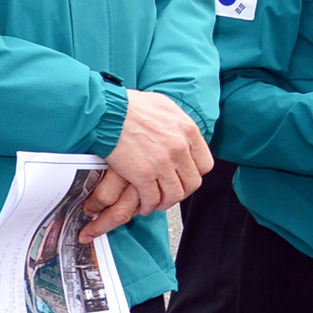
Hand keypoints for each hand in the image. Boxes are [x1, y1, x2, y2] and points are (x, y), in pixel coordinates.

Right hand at [82, 90, 211, 238]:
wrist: (107, 111)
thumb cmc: (130, 106)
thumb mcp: (164, 107)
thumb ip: (177, 123)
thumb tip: (182, 134)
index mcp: (188, 131)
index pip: (205, 164)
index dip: (194, 174)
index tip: (184, 177)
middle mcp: (179, 148)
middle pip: (192, 183)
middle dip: (182, 191)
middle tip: (170, 192)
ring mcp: (162, 163)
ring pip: (175, 195)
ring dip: (166, 202)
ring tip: (157, 202)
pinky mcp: (142, 175)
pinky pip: (152, 199)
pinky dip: (149, 206)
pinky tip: (143, 205)